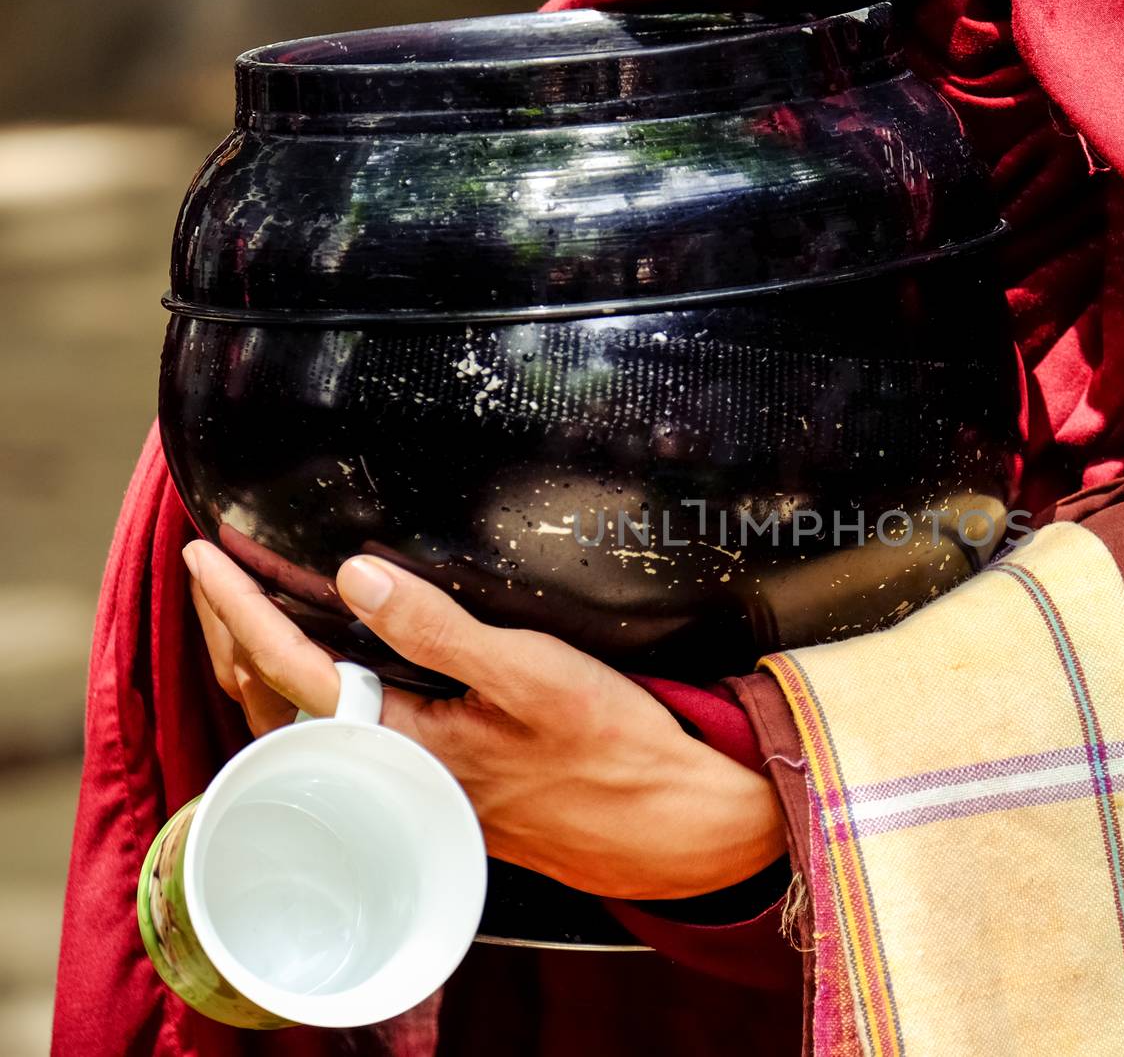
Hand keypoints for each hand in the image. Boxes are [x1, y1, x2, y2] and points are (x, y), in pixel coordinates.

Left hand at [183, 540, 785, 900]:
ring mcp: (414, 789)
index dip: (238, 608)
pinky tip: (320, 681)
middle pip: (274, 709)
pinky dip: (303, 704)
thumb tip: (354, 579)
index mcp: (407, 744)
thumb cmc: (612, 748)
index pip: (290, 669)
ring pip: (302, 734)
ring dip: (259, 674)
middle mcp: (395, 775)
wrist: (669, 824)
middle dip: (229, 638)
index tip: (200, 554)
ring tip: (241, 621)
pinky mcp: (437, 792)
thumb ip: (438, 629)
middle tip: (206, 576)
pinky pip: (339, 746)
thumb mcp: (532, 673)